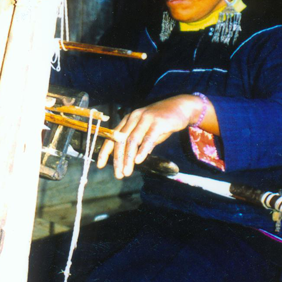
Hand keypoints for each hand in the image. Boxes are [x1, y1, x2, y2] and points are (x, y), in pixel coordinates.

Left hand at [97, 94, 211, 178]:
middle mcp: (134, 118)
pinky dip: (142, 150)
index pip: (112, 136)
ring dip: (128, 158)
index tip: (99, 165)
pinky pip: (148, 138)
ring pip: (132, 141)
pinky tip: (139, 160)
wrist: (181, 107)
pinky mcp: (158, 122)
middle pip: (121, 140)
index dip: (105, 151)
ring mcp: (145, 119)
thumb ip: (139, 142)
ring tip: (126, 172)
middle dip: (117, 159)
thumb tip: (132, 159)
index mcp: (128, 120)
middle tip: (118, 174)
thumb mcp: (147, 131)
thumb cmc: (163, 121)